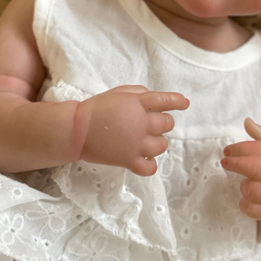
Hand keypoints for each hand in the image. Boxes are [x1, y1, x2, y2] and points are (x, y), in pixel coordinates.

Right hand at [75, 85, 189, 175]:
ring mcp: (136, 144)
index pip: (167, 101)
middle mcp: (142, 124)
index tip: (184, 104)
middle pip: (167, 124)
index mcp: (138, 104)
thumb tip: (153, 99)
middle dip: (163, 123)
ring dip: (158, 142)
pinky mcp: (129, 161)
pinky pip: (150, 168)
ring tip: (145, 141)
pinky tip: (143, 158)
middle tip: (150, 124)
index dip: (178, 101)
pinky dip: (150, 164)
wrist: (76, 129)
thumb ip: (139, 94)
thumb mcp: (118, 92)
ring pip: (162, 146)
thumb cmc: (96, 108)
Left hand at [221, 118, 260, 221]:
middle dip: (235, 163)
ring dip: (243, 187)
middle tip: (225, 162)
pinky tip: (248, 200)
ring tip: (247, 184)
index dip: (239, 148)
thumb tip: (246, 121)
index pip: (258, 149)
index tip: (227, 150)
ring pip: (250, 189)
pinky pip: (251, 209)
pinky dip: (245, 205)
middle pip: (252, 167)